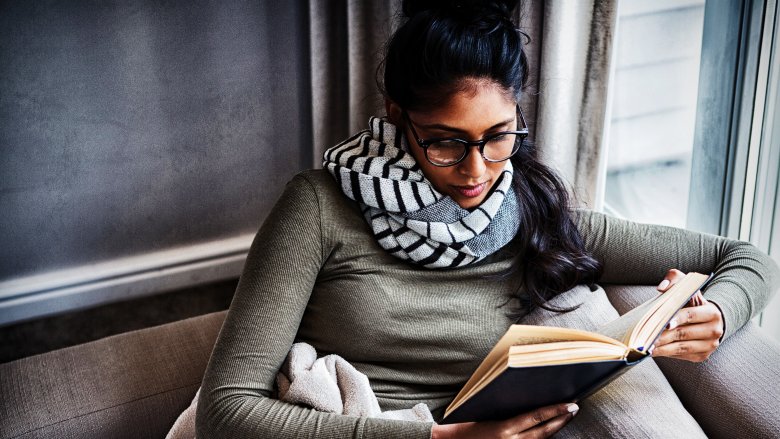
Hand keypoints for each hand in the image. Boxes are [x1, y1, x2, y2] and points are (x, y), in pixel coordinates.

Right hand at [431, 403, 577, 438]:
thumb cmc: (465, 425)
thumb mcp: (487, 414)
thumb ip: (509, 410)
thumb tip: (530, 398)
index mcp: (503, 429)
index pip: (536, 418)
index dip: (556, 411)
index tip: (571, 404)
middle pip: (543, 432)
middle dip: (561, 420)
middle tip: (575, 409)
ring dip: (555, 429)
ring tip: (566, 417)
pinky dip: (542, 438)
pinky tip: (550, 430)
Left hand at [651, 269, 723, 361]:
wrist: (707, 319)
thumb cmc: (691, 302)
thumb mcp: (687, 287)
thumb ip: (675, 280)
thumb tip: (662, 287)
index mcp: (712, 313)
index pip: (690, 315)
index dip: (676, 319)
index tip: (663, 323)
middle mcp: (715, 331)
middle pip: (683, 334)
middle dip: (663, 336)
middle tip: (646, 338)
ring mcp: (709, 346)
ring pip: (681, 348)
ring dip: (662, 348)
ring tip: (646, 347)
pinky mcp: (702, 356)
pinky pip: (681, 355)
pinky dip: (666, 353)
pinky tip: (654, 350)